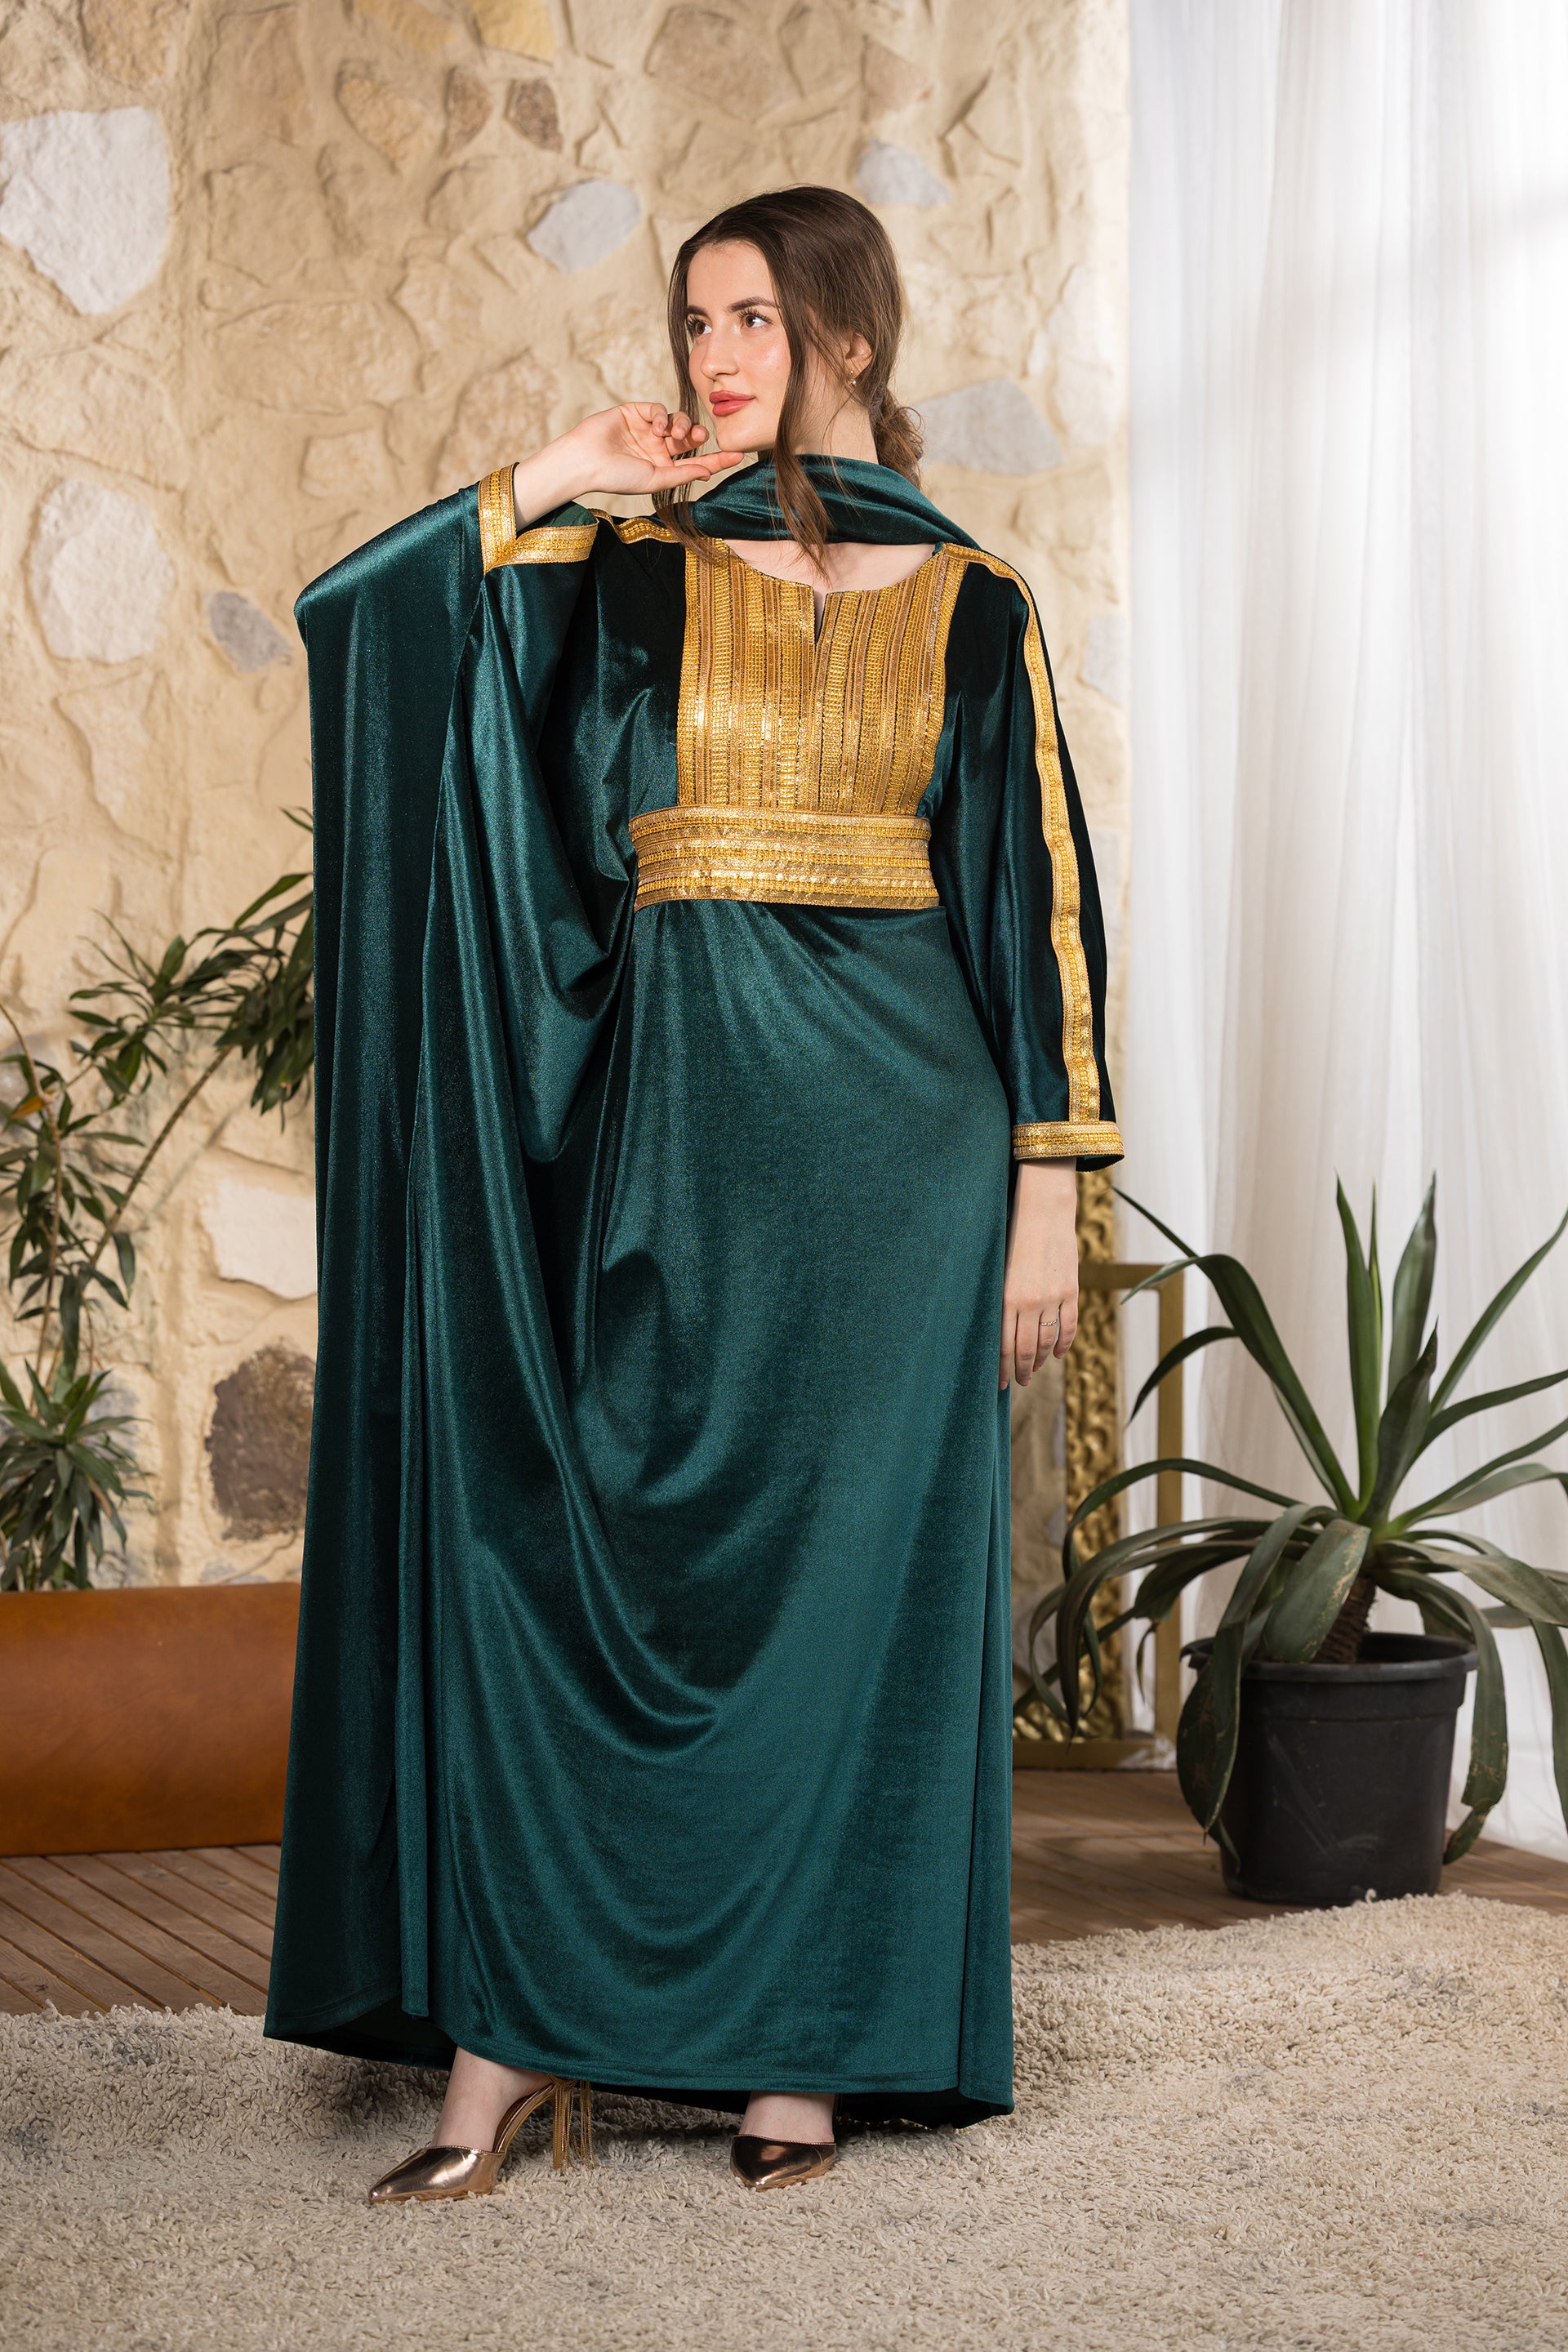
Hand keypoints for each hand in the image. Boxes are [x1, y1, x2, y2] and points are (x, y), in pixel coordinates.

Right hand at [512, 402, 743, 523]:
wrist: (586, 461)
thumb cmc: (617, 477)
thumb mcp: (655, 479)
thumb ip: (682, 473)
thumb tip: (709, 472)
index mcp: (664, 466)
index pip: (696, 461)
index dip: (717, 458)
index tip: (738, 455)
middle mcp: (658, 447)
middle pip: (689, 437)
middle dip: (698, 436)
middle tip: (701, 438)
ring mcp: (647, 428)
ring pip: (676, 420)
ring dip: (682, 425)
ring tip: (677, 434)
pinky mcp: (635, 412)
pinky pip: (658, 409)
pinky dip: (662, 415)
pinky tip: (658, 426)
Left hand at [999, 1160, 1078, 1389]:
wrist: (1043, 1211)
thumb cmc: (1011, 1236)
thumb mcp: (997, 1269)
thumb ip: (997, 1300)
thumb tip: (992, 1332)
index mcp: (1006, 1298)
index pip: (1002, 1345)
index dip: (1001, 1368)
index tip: (998, 1384)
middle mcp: (1030, 1302)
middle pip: (1024, 1349)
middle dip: (1020, 1370)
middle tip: (1018, 1382)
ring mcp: (1053, 1298)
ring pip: (1046, 1341)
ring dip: (1039, 1360)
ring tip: (1033, 1370)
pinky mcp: (1070, 1291)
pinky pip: (1068, 1325)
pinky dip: (1062, 1343)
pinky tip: (1056, 1353)